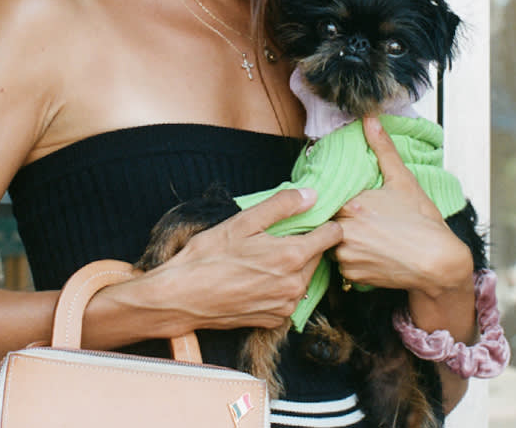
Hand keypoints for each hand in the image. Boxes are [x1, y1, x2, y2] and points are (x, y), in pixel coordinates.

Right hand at [155, 188, 342, 329]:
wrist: (183, 297)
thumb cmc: (209, 256)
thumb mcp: (243, 221)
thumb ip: (281, 205)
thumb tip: (312, 195)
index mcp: (292, 256)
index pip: (332, 235)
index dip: (326, 223)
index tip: (315, 217)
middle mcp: (295, 285)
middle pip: (318, 256)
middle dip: (306, 244)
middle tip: (278, 236)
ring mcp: (286, 306)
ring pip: (305, 277)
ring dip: (294, 266)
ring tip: (264, 257)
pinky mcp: (275, 320)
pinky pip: (290, 298)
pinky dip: (282, 286)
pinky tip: (258, 278)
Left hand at [332, 116, 472, 297]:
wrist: (439, 263)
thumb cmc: (423, 222)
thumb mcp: (403, 180)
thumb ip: (383, 149)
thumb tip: (369, 119)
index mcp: (351, 205)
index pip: (326, 197)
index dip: (336, 197)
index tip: (348, 199)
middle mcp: (343, 231)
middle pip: (328, 220)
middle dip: (340, 218)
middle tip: (362, 218)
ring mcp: (346, 256)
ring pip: (332, 243)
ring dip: (344, 239)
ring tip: (369, 235)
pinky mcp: (351, 276)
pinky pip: (342, 264)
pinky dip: (352, 259)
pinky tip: (372, 252)